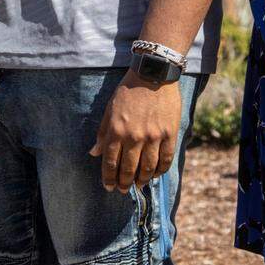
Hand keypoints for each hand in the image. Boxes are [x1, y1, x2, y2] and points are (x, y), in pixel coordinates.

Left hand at [89, 71, 182, 192]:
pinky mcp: (170, 133)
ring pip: (148, 168)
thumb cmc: (128, 91)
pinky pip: (166, 159)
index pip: (110, 163)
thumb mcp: (109, 109)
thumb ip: (102, 133)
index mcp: (117, 131)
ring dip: (142, 180)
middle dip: (124, 183)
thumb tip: (94, 153)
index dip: (109, 178)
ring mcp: (154, 136)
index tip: (109, 187)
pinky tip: (156, 174)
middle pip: (128, 169)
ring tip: (139, 184)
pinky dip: (161, 170)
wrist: (153, 74)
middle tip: (124, 190)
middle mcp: (134, 136)